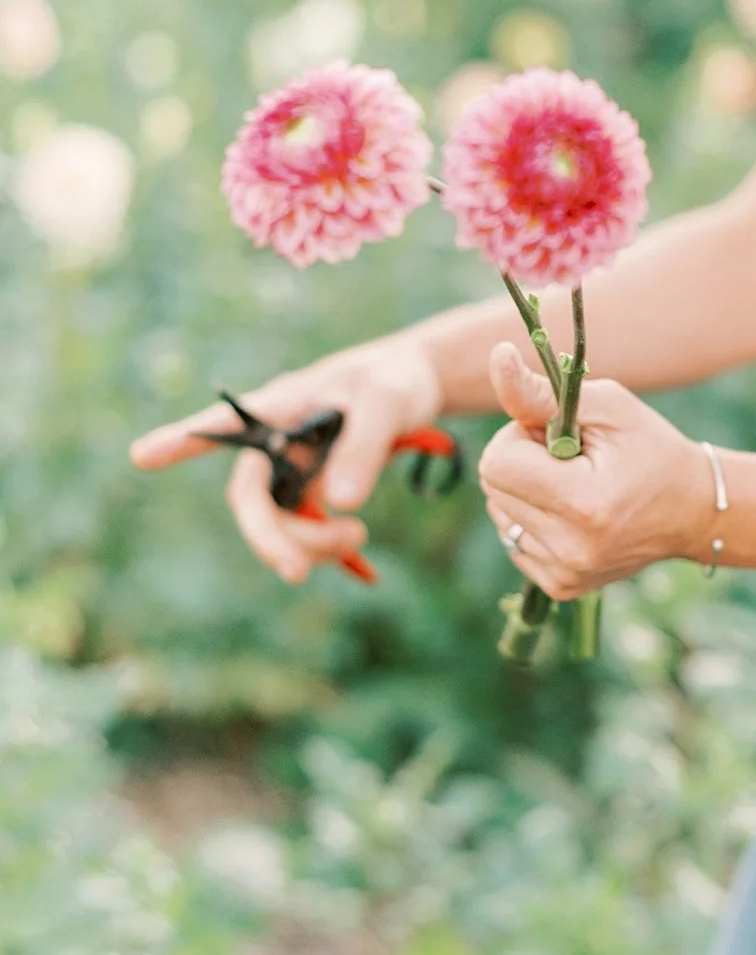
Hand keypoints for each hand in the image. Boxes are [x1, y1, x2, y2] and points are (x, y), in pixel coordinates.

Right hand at [129, 334, 442, 583]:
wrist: (415, 385)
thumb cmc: (394, 380)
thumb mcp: (389, 404)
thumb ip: (365, 448)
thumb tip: (342, 505)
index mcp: (282, 405)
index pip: (225, 423)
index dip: (184, 440)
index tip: (142, 456)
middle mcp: (276, 440)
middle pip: (252, 496)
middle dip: (268, 538)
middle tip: (297, 573)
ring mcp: (293, 468)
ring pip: (281, 521)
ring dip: (312, 543)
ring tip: (360, 535)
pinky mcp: (314, 490)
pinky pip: (309, 531)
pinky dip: (331, 552)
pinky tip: (367, 574)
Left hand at [479, 342, 714, 601]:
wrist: (693, 510)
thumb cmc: (650, 447)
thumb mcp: (606, 407)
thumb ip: (542, 392)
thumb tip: (496, 357)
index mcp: (583, 504)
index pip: (497, 462)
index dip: (521, 437)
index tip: (556, 434)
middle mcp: (570, 549)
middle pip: (492, 487)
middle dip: (521, 461)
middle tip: (569, 458)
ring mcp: (565, 574)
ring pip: (499, 514)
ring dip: (525, 491)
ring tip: (574, 485)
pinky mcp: (561, 587)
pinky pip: (513, 540)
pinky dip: (534, 520)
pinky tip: (573, 513)